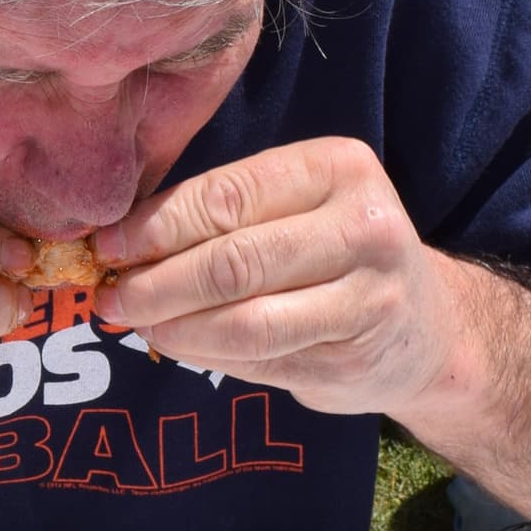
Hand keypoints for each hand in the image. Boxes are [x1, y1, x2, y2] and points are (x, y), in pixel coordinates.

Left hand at [93, 138, 459, 417]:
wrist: (425, 327)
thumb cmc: (330, 250)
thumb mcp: (292, 206)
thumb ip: (220, 213)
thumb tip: (118, 242)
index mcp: (338, 168)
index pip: (227, 196)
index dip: (155, 226)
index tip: (105, 246)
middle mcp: (364, 229)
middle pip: (232, 262)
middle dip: (154, 283)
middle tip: (109, 296)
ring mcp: (368, 300)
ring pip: (244, 321)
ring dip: (173, 327)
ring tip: (134, 322)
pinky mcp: (355, 362)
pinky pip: (259, 361)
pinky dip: (203, 355)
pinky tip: (175, 344)